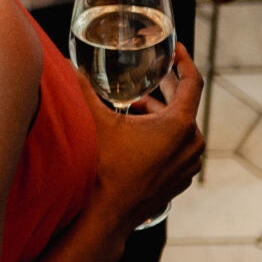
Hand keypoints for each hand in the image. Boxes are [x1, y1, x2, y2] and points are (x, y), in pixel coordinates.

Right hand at [84, 44, 204, 230]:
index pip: (193, 83)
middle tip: (150, 75)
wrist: (108, 211)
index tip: (177, 50)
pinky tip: (137, 135)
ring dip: (159, 114)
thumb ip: (84, 89)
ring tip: (133, 108)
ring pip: (180, 127)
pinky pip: (178, 147)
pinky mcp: (182, 178)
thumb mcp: (95, 121)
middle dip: (164, 89)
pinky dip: (162, 136)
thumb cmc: (106, 166)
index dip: (185, 62)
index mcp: (179, 126)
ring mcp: (188, 163)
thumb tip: (68, 68)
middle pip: (184, 105)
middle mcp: (191, 144)